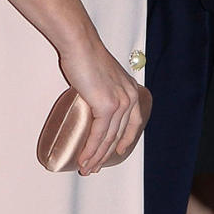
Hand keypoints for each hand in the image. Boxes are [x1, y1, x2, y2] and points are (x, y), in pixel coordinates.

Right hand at [57, 35, 147, 176]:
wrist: (80, 44)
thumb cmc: (85, 56)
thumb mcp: (101, 76)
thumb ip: (102, 90)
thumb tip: (92, 100)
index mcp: (130, 90)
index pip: (134, 122)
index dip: (127, 139)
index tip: (119, 150)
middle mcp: (130, 98)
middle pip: (119, 134)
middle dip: (106, 154)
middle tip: (94, 167)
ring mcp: (120, 103)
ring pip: (109, 139)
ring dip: (96, 157)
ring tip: (86, 168)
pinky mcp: (107, 106)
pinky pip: (99, 135)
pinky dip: (90, 149)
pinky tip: (83, 159)